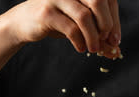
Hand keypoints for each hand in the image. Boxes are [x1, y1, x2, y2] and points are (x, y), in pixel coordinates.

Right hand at [6, 0, 120, 57]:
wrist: (24, 22)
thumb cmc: (56, 21)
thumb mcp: (78, 23)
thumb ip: (96, 30)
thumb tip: (114, 49)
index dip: (114, 19)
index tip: (115, 38)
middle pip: (98, 1)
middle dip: (107, 24)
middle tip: (107, 41)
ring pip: (84, 16)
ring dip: (93, 37)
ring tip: (93, 49)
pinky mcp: (46, 12)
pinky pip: (70, 28)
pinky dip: (79, 41)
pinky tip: (80, 48)